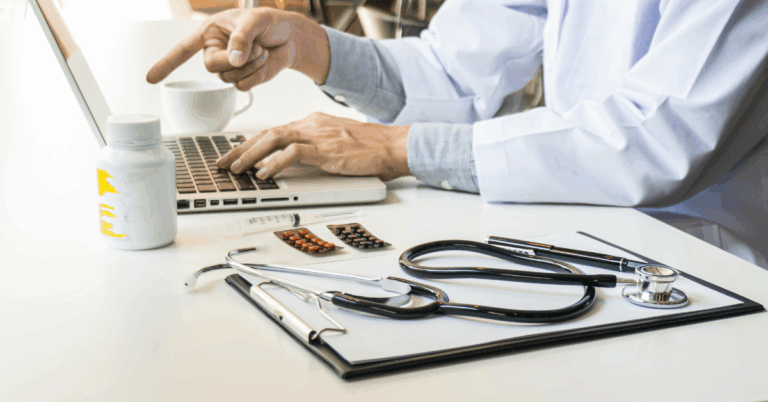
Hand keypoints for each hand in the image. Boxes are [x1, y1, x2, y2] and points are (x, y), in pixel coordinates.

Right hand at [146, 8, 330, 88]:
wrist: (290, 37)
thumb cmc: (270, 23)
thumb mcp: (255, 21)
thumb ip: (242, 37)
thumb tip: (233, 60)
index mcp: (210, 33)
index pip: (183, 50)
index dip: (166, 63)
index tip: (150, 79)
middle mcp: (215, 52)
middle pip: (212, 67)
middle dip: (236, 59)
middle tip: (256, 47)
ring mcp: (229, 68)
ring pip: (229, 78)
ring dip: (251, 65)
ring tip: (263, 50)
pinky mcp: (244, 80)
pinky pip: (243, 86)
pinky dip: (257, 75)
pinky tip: (264, 61)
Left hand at [216, 112, 410, 180]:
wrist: (393, 145)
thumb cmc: (371, 148)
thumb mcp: (337, 144)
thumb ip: (315, 149)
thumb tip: (294, 163)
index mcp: (313, 122)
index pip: (275, 131)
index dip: (252, 144)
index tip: (236, 155)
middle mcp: (311, 125)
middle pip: (267, 133)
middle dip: (241, 149)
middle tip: (224, 163)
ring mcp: (318, 136)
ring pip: (274, 139)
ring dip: (251, 155)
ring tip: (237, 169)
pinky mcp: (326, 149)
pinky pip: (292, 153)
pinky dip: (274, 163)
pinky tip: (264, 174)